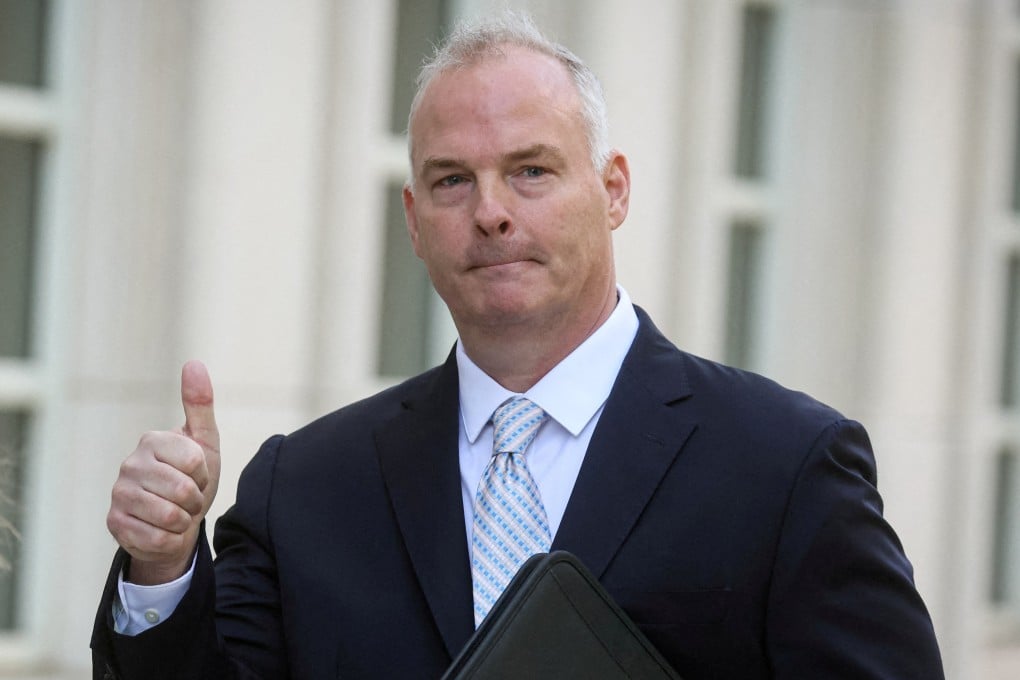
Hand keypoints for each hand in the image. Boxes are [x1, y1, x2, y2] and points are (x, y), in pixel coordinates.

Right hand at [106, 360, 220, 584]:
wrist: (176, 522)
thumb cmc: (192, 478)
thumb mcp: (204, 442)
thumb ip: (200, 404)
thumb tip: (194, 362)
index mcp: (152, 440)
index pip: (195, 461)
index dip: (204, 473)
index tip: (197, 474)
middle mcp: (130, 464)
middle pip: (184, 490)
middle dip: (195, 500)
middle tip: (188, 498)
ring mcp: (119, 494)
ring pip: (170, 516)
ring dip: (184, 521)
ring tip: (177, 513)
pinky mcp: (114, 524)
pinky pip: (157, 538)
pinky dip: (170, 539)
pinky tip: (163, 530)